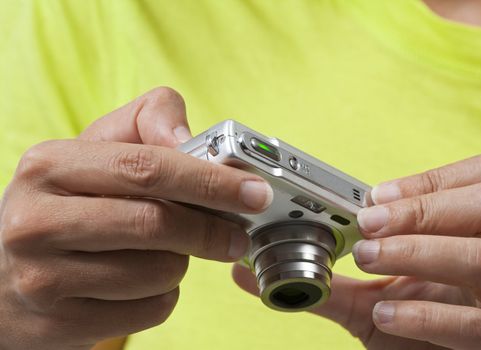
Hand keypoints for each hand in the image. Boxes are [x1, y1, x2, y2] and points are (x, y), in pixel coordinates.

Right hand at [0, 87, 272, 349]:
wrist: (4, 272)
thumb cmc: (67, 202)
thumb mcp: (96, 149)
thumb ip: (146, 122)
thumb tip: (190, 139)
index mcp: (50, 166)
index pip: (147, 168)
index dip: (210, 180)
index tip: (254, 191)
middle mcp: (37, 221)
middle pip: (157, 224)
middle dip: (212, 230)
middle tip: (237, 233)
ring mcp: (43, 278)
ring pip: (159, 272)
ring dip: (182, 262)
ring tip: (166, 251)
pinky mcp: (58, 323)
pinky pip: (149, 310)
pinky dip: (164, 294)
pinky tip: (145, 281)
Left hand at [233, 155, 480, 348]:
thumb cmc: (415, 338)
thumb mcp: (370, 303)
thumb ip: (320, 282)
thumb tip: (245, 268)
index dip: (426, 181)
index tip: (372, 197)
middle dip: (418, 209)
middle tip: (367, 225)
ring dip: (414, 252)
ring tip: (368, 260)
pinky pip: (480, 325)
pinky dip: (424, 313)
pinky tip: (386, 312)